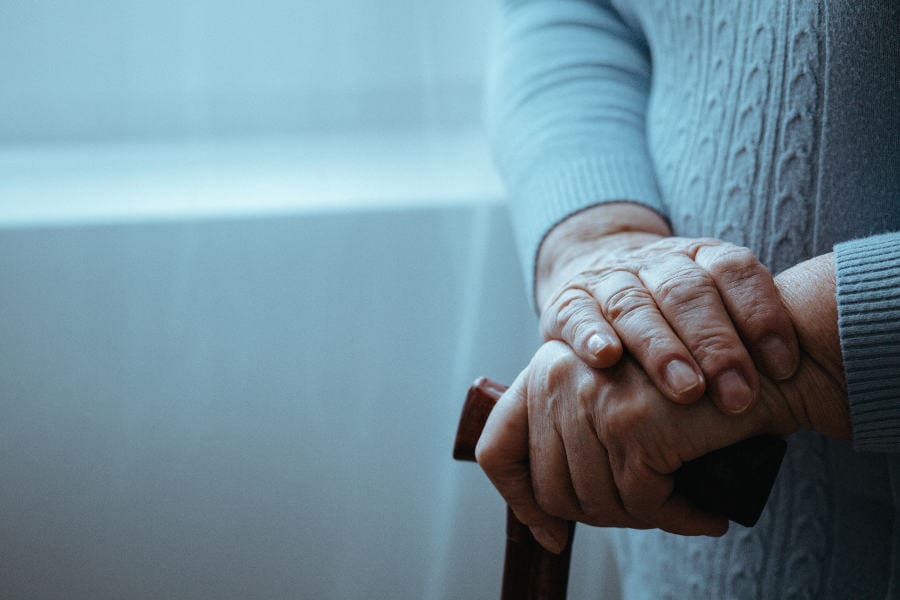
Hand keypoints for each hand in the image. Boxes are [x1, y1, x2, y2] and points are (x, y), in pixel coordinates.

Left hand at [478, 252, 849, 553]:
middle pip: (550, 489)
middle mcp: (556, 377)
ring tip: (676, 507)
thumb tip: (545, 529)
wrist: (761, 366)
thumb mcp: (617, 413)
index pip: (496, 447)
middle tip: (646, 512)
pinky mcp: (632, 422)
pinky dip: (677, 518)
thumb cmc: (690, 397)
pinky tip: (701, 514)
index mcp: (544, 372)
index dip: (518, 501)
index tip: (549, 534)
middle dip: (599, 516)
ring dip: (640, 519)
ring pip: (595, 502)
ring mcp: (592, 398)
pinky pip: (642, 504)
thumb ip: (576, 448)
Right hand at [537, 203, 799, 414]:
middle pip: (686, 292)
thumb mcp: (713, 308)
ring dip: (661, 348)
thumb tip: (796, 389)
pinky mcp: (568, 302)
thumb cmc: (671, 314)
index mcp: (700, 257)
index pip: (735, 271)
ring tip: (685, 391)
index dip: (761, 315)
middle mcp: (655, 262)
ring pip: (634, 304)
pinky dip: (591, 334)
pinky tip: (606, 358)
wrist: (597, 269)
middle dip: (716, 345)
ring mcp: (609, 279)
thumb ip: (744, 334)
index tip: (784, 367)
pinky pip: (576, 314)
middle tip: (737, 396)